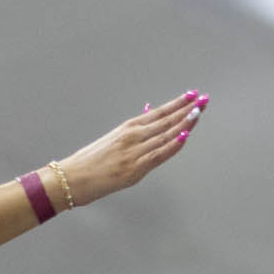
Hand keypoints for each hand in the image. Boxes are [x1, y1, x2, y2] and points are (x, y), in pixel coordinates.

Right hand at [54, 90, 206, 205]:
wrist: (70, 179)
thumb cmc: (88, 163)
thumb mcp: (110, 142)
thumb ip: (132, 134)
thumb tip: (147, 119)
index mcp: (127, 129)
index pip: (158, 112)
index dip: (177, 103)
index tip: (192, 95)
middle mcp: (132, 137)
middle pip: (165, 120)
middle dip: (187, 109)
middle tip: (203, 99)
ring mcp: (134, 152)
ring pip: (165, 135)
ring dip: (184, 123)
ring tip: (199, 111)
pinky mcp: (133, 169)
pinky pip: (158, 155)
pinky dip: (172, 145)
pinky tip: (185, 136)